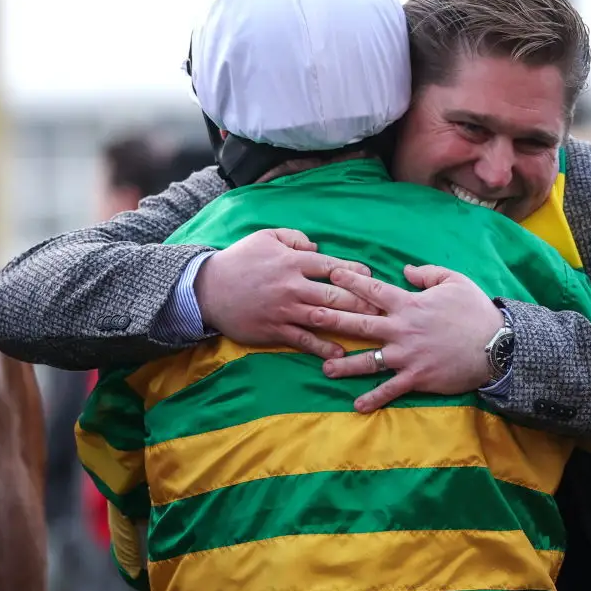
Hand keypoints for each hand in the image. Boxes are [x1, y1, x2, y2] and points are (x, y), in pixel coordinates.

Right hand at [194, 228, 375, 358]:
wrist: (207, 289)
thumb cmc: (239, 260)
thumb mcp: (265, 237)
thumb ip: (294, 238)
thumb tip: (317, 247)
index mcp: (292, 261)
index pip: (332, 266)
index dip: (355, 273)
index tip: (372, 279)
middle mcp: (292, 286)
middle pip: (335, 295)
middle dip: (362, 302)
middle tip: (383, 309)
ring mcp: (284, 310)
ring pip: (323, 318)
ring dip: (349, 324)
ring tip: (371, 331)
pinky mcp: (274, 330)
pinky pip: (303, 340)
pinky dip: (322, 347)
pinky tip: (339, 354)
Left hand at [314, 264, 503, 411]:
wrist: (496, 346)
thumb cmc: (475, 311)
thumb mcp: (455, 282)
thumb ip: (427, 274)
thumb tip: (405, 271)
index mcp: (409, 304)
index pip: (373, 291)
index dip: (351, 282)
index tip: (331, 275)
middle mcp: (402, 330)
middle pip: (360, 325)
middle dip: (332, 320)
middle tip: (309, 316)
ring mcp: (407, 356)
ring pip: (369, 361)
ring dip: (345, 364)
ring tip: (325, 367)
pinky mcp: (416, 378)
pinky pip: (390, 389)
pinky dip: (374, 398)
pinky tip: (357, 405)